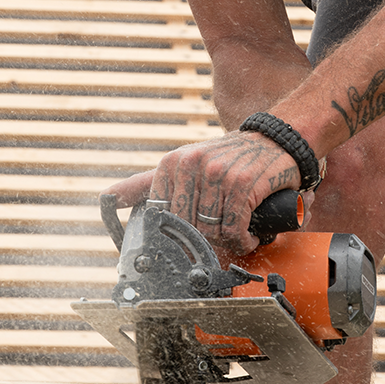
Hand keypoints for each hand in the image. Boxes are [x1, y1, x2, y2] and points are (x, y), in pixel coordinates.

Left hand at [148, 130, 304, 254]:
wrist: (275, 141)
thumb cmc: (229, 158)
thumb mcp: (185, 164)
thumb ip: (146, 183)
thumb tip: (109, 197)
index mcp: (172, 163)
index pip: (162, 216)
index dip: (177, 235)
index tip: (188, 242)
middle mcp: (191, 164)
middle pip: (187, 228)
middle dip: (206, 241)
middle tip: (221, 236)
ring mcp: (217, 173)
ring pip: (211, 231)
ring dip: (228, 242)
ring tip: (237, 234)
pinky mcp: (243, 183)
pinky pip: (235, 228)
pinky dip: (243, 240)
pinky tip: (249, 236)